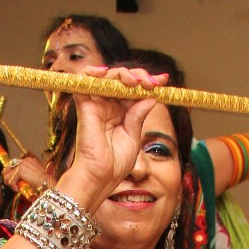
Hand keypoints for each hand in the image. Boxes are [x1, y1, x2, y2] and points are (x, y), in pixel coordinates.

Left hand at [3, 152, 50, 192]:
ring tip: (16, 188)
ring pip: (8, 174)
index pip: (15, 164)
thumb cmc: (44, 184)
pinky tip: (18, 189)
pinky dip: (13, 186)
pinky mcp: (20, 170)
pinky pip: (11, 180)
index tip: (10, 180)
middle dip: (8, 176)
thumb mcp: (33, 178)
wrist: (48, 184)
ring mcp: (22, 164)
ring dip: (10, 183)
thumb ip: (25, 177)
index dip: (11, 173)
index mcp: (29, 161)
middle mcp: (25, 160)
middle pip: (9, 167)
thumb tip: (15, 182)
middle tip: (10, 185)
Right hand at [58, 65, 162, 210]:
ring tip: (135, 82)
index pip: (134, 90)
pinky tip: (107, 73)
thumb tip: (150, 97)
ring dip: (122, 73)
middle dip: (139, 76)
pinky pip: (84, 81)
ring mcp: (96, 104)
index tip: (164, 81)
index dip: (148, 82)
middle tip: (151, 83)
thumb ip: (139, 116)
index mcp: (122, 113)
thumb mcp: (134, 137)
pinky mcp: (84, 105)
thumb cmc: (116, 163)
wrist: (102, 176)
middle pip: (122, 79)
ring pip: (107, 76)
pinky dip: (94, 72)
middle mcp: (109, 106)